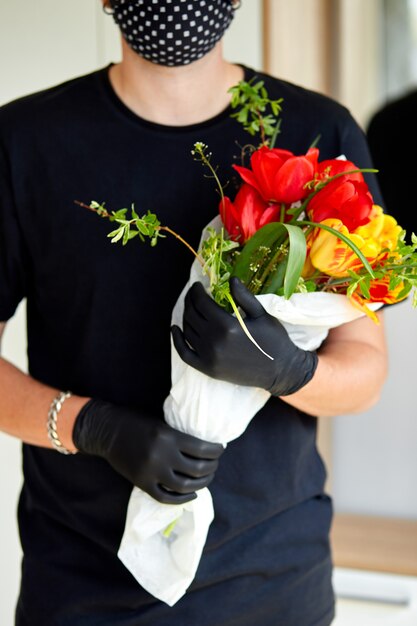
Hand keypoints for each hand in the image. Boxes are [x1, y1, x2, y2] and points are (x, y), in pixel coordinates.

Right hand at [72, 399, 223, 504]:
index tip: (220, 450)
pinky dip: (182, 499)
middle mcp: (162, 456)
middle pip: (198, 469)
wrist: (108, 431)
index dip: (216, 451)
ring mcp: (151, 472)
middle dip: (212, 468)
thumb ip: (179, 437)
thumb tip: (204, 449)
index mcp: (169, 437)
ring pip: (185, 486)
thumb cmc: (137, 422)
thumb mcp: (162, 424)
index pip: (202, 449)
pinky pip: (166, 497)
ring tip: (206, 478)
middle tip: (215, 464)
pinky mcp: (142, 483)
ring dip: (201, 484)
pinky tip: (192, 494)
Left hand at [171, 277, 317, 395]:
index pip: (202, 303)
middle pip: (192, 315)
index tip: (198, 285)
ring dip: (186, 316)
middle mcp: (214, 342)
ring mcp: (209, 357)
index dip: (196, 291)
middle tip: (193, 294)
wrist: (281, 370)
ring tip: (191, 308)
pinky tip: (175, 329)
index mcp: (227, 326)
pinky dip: (177, 341)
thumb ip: (243, 296)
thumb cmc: (274, 340)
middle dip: (190, 301)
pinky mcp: (208, 369)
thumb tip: (230, 278)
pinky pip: (185, 354)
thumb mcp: (261, 314)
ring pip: (187, 331)